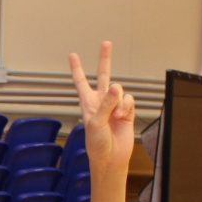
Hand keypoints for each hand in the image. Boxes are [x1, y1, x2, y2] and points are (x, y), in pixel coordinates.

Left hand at [71, 42, 135, 176]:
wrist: (111, 158)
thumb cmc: (97, 143)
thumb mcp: (96, 122)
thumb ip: (106, 103)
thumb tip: (117, 87)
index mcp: (88, 103)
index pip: (81, 82)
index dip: (77, 68)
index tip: (72, 55)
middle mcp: (101, 101)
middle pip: (104, 75)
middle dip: (105, 59)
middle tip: (106, 43)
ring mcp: (114, 105)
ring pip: (120, 91)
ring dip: (118, 103)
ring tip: (114, 117)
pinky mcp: (127, 110)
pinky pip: (129, 99)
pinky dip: (126, 107)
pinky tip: (123, 117)